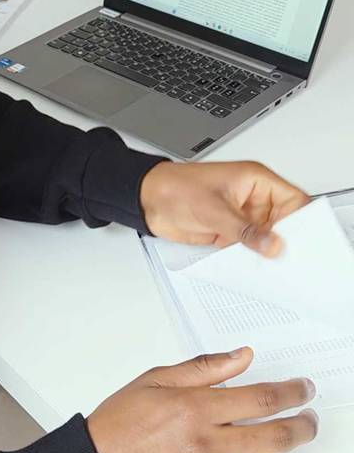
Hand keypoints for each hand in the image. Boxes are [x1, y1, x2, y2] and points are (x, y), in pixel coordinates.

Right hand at [87, 349, 316, 452]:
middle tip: (309, 416)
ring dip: (281, 450)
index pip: (263, 399)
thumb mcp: (155, 380)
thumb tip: (241, 357)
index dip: (293, 392)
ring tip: (281, 438)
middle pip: (278, 436)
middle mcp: (207, 445)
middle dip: (303, 424)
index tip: (302, 388)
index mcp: (195, 409)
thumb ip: (204, 368)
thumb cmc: (117, 426)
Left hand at [140, 160, 308, 256]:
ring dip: (268, 254)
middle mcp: (253, 199)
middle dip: (287, 242)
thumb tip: (272, 244)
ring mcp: (242, 218)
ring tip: (274, 271)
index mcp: (256, 181)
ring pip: (267, 239)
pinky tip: (254, 271)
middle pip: (284, 223)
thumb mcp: (213, 209)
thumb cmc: (176, 188)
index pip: (293, 200)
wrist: (148, 200)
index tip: (304, 243)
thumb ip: (244, 229)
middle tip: (290, 262)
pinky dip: (252, 260)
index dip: (302, 221)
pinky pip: (249, 249)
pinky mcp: (230, 234)